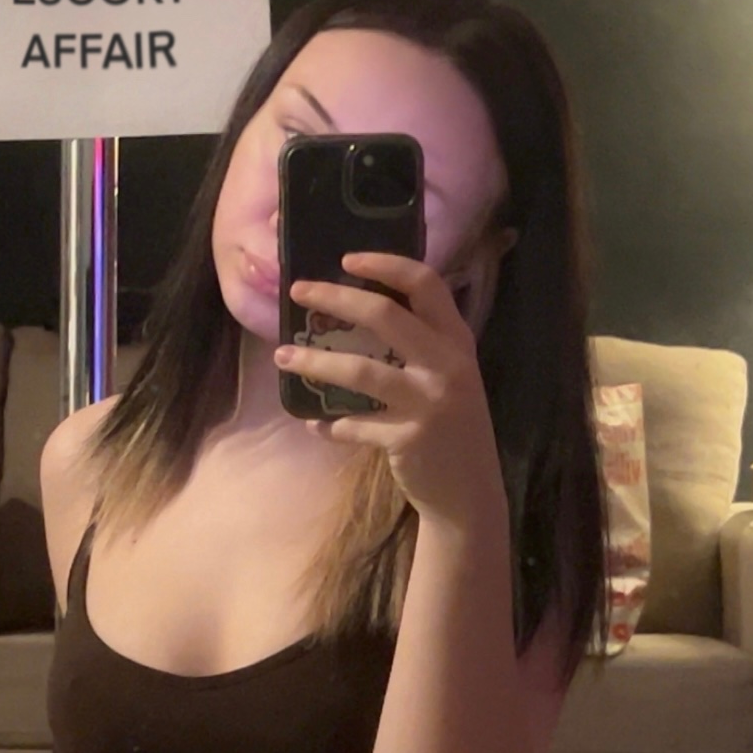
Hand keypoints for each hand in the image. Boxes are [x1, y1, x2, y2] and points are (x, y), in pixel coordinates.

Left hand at [274, 251, 504, 527]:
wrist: (469, 494)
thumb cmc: (453, 429)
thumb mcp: (450, 377)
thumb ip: (421, 346)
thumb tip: (359, 313)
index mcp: (457, 341)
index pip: (426, 284)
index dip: (386, 265)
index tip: (347, 258)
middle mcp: (447, 365)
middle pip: (385, 316)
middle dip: (335, 297)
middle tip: (298, 291)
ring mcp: (428, 402)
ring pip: (361, 370)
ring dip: (315, 362)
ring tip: (283, 356)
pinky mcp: (407, 438)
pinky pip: (354, 425)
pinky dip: (329, 425)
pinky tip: (314, 424)